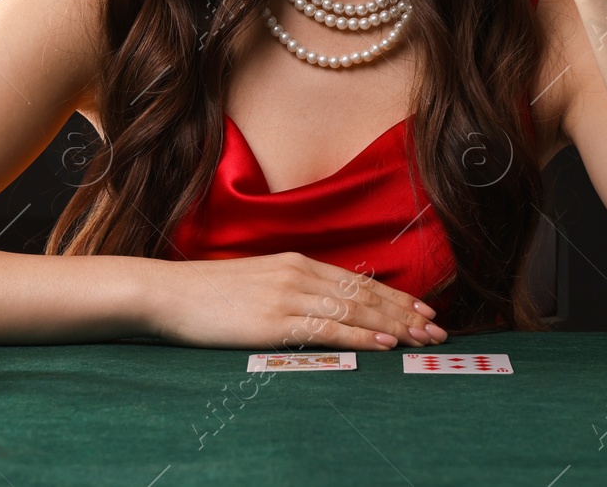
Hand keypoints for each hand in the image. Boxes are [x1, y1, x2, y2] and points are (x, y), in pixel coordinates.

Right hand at [150, 252, 446, 349]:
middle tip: (438, 328)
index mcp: (296, 262)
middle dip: (406, 312)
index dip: (394, 296)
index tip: (423, 308)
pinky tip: (384, 344)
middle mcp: (298, 274)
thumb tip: (320, 307)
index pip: (358, 281)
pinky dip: (361, 337)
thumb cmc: (208, 294)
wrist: (168, 294)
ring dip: (394, 325)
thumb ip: (290, 290)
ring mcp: (287, 296)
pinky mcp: (274, 322)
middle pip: (364, 294)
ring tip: (423, 337)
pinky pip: (328, 330)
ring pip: (354, 311)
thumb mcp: (257, 282)